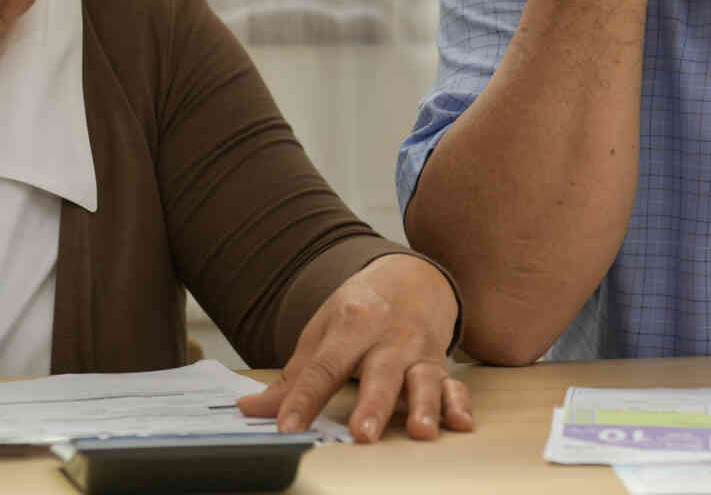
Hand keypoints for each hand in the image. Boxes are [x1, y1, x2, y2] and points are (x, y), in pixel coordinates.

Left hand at [236, 255, 473, 442]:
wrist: (410, 277)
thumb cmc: (361, 309)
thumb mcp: (323, 332)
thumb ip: (294, 377)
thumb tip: (250, 410)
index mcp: (351, 324)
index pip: (324, 366)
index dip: (304, 399)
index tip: (287, 426)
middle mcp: (387, 337)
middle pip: (379, 374)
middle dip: (373, 405)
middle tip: (362, 434)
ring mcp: (417, 350)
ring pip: (423, 379)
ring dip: (423, 406)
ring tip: (420, 431)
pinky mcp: (441, 363)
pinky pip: (454, 384)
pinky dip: (459, 404)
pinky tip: (460, 424)